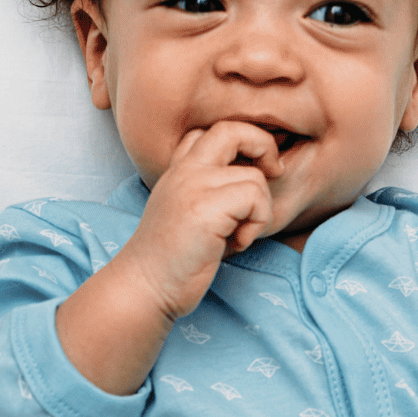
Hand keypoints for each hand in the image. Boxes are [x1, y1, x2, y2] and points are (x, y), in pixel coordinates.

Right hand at [122, 121, 286, 320]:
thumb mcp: (187, 213)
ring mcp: (193, 186)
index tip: (252, 171)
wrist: (144, 287)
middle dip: (264, 146)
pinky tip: (236, 243)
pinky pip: (255, 198)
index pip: (209, 131)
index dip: (240, 142)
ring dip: (259, 210)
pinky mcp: (205, 209)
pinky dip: (256, 224)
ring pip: (255, 176)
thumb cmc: (171, 261)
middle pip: (233, 129)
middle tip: (272, 175)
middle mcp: (184, 171)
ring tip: (238, 235)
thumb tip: (257, 180)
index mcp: (178, 170)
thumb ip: (210, 191)